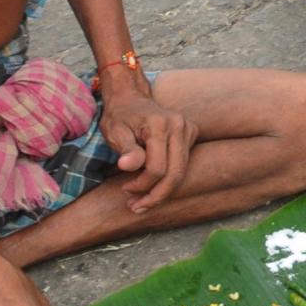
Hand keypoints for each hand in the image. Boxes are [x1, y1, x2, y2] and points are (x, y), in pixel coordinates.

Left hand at [98, 79, 193, 213]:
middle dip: (157, 196)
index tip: (124, 189)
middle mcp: (180, 125)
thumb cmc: (120, 117)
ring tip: (141, 202)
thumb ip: (125, 149)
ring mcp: (188, 129)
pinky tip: (152, 185)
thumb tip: (128, 166)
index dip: (141, 185)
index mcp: (160, 124)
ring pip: (181, 172)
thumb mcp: (115, 131)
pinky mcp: (191, 134)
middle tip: (136, 207)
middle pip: (176, 173)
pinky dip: (168, 179)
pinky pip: (182, 164)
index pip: (157, 168)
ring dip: (162, 191)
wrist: (131, 98)